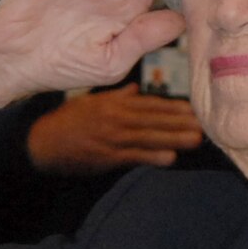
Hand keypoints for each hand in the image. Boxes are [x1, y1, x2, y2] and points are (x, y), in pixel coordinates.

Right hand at [26, 85, 204, 173]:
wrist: (42, 143)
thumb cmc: (66, 121)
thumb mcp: (90, 102)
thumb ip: (116, 97)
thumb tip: (135, 90)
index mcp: (114, 104)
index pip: (149, 104)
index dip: (173, 108)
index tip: (194, 110)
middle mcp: (116, 118)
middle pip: (154, 119)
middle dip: (180, 122)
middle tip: (206, 124)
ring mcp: (111, 138)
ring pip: (148, 136)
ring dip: (174, 138)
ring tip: (196, 140)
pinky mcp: (105, 157)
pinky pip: (132, 156)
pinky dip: (151, 156)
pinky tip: (170, 158)